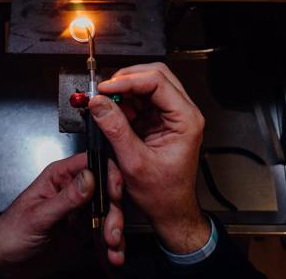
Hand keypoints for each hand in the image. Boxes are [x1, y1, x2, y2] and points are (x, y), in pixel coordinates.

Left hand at [0, 153, 124, 277]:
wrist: (5, 264)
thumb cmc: (10, 233)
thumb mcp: (38, 216)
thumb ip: (66, 198)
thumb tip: (89, 177)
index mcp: (59, 176)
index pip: (90, 162)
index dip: (108, 173)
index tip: (114, 192)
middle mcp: (73, 189)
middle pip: (106, 187)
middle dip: (114, 208)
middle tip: (112, 227)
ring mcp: (80, 209)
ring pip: (110, 210)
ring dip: (115, 227)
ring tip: (112, 244)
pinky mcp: (85, 229)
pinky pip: (106, 230)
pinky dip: (114, 242)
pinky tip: (113, 252)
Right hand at [89, 63, 209, 253]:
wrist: (170, 210)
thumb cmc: (163, 193)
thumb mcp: (134, 162)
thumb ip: (115, 129)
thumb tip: (99, 103)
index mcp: (186, 120)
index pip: (158, 82)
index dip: (128, 80)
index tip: (105, 88)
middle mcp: (182, 113)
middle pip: (155, 76)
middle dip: (126, 79)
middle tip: (103, 89)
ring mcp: (170, 115)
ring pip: (146, 85)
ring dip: (122, 91)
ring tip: (103, 102)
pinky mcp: (158, 120)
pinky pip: (139, 100)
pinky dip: (122, 102)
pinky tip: (110, 112)